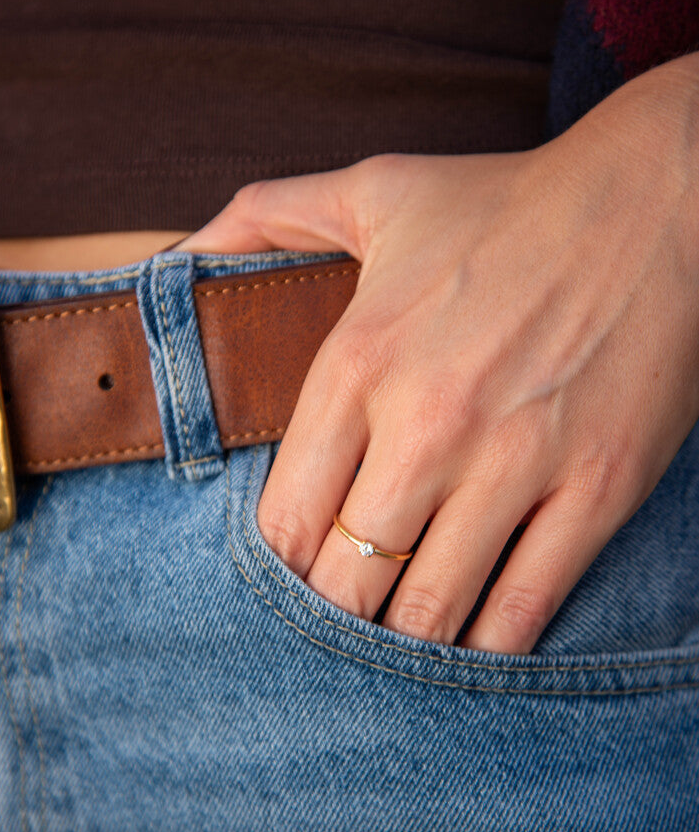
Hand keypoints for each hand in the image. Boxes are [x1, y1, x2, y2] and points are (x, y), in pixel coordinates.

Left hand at [183, 53, 698, 653]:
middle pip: (347, 581)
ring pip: (430, 612)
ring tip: (398, 634)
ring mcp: (518, 461)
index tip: (292, 573)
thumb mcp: (373, 189)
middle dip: (336, 613)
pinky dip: (489, 642)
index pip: (285, 520)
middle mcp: (428, 422)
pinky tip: (473, 639)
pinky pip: (526, 606)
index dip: (278, 569)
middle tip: (343, 613)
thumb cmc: (505, 202)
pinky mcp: (598, 487)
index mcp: (361, 360)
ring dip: (406, 641)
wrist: (655, 200)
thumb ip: (266, 216)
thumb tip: (180, 253)